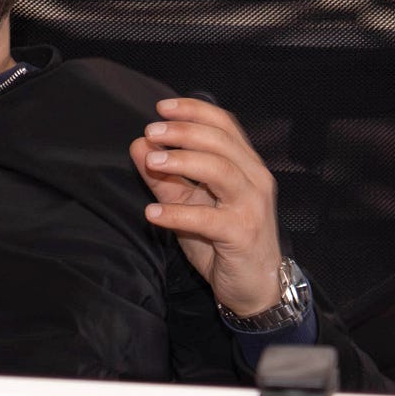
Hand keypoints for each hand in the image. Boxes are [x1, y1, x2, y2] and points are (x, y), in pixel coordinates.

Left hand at [128, 96, 283, 317]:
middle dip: (182, 132)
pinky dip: (177, 213)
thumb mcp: (190, 203)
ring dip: (182, 162)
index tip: (162, 108)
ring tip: (151, 162)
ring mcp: (251, 206)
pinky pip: (208, 218)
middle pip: (220, 141)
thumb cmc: (224, 240)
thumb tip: (139, 145)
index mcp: (245, 164)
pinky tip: (152, 214)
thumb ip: (165, 176)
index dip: (194, 110)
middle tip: (151, 131)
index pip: (224, 124)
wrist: (256, 287)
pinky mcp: (243, 234)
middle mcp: (254, 179)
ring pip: (219, 170)